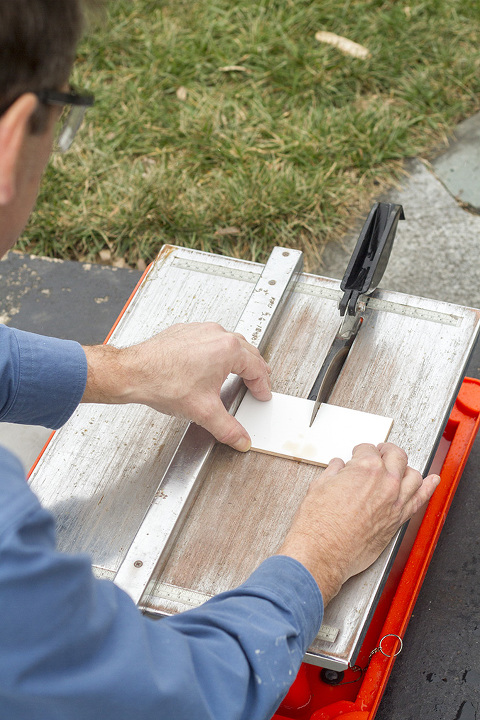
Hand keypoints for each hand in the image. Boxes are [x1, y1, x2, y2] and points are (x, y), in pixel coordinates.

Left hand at [82, 322, 271, 450]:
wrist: (133, 373)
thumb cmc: (163, 383)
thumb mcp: (204, 412)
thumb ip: (228, 428)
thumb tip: (241, 439)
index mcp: (227, 349)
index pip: (256, 367)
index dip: (262, 384)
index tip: (262, 393)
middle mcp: (215, 334)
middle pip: (246, 350)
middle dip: (254, 368)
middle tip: (258, 380)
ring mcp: (199, 330)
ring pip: (228, 341)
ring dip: (237, 356)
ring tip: (238, 370)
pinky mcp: (184, 331)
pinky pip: (208, 339)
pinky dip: (215, 351)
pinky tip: (209, 364)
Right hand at [277, 442, 439, 604]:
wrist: (324, 551)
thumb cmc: (319, 523)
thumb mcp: (319, 486)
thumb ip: (333, 472)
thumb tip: (337, 466)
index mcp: (365, 467)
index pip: (368, 449)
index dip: (360, 452)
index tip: (356, 456)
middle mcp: (386, 481)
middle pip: (395, 455)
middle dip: (385, 452)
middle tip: (378, 454)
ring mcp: (396, 500)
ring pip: (412, 474)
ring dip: (405, 467)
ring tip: (398, 467)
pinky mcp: (399, 519)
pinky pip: (421, 499)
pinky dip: (429, 487)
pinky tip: (432, 481)